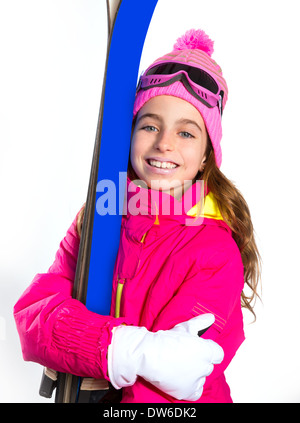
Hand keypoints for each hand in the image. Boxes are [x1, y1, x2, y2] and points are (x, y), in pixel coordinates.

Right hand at [107, 314, 223, 400]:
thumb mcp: (185, 327)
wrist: (148, 354)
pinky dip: (192, 386)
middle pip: (208, 365)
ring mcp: (196, 380)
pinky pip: (197, 391)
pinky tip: (183, 379)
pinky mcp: (187, 391)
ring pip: (201, 377)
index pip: (218, 354)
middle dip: (199, 361)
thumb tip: (211, 317)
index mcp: (207, 351)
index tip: (198, 348)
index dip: (208, 350)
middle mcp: (204, 367)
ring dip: (195, 373)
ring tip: (180, 366)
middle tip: (185, 355)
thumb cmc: (165, 340)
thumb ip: (200, 323)